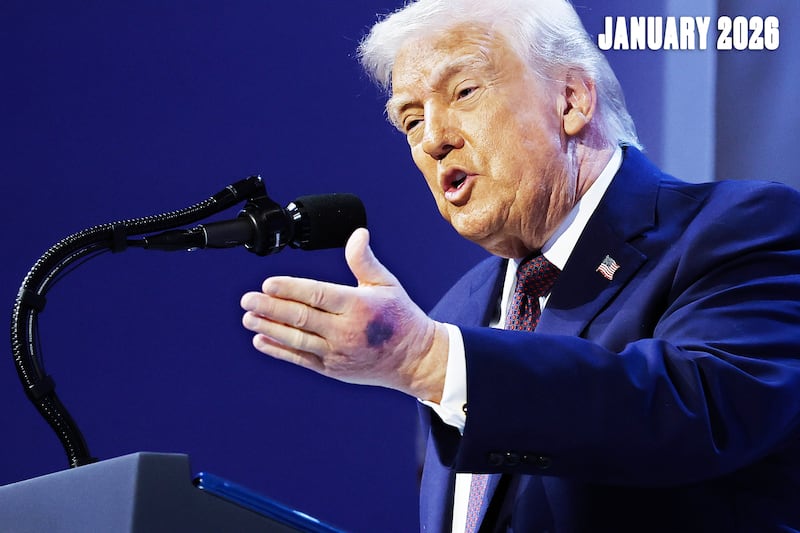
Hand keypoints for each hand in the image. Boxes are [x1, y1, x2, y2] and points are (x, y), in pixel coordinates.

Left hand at [240, 228, 447, 400]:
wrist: (413, 359)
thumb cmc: (399, 316)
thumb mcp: (386, 284)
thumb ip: (364, 260)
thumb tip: (357, 234)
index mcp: (358, 306)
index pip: (317, 294)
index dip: (290, 288)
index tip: (268, 283)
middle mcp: (346, 331)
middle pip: (301, 317)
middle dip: (270, 308)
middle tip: (248, 300)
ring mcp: (338, 353)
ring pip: (296, 339)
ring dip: (269, 328)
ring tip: (248, 318)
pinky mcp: (333, 369)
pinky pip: (301, 359)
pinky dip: (279, 350)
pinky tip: (261, 340)